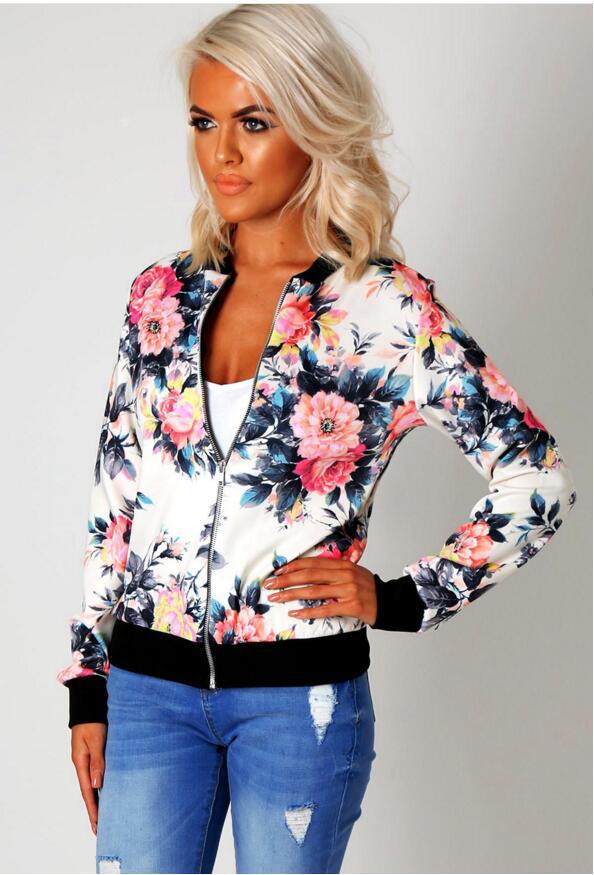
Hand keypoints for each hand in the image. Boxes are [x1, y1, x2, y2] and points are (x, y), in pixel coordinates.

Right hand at [71, 722, 106, 834]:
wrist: (89, 704)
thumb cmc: (93, 720)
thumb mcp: (96, 740)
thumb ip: (98, 761)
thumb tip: (97, 785)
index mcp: (80, 762)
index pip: (87, 791)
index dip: (93, 809)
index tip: (97, 825)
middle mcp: (83, 763)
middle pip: (89, 791)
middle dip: (94, 810)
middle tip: (100, 829)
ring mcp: (88, 759)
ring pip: (93, 784)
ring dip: (98, 799)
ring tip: (105, 816)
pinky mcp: (95, 754)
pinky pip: (98, 774)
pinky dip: (102, 786)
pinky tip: (108, 791)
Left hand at [263, 548, 377, 624]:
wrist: (389, 602)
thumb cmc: (366, 587)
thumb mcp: (352, 572)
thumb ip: (333, 569)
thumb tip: (307, 569)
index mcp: (343, 564)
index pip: (312, 563)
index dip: (293, 566)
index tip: (277, 570)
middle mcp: (345, 575)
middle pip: (309, 575)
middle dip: (286, 579)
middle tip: (269, 584)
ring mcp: (348, 590)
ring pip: (314, 591)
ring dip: (292, 594)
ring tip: (277, 598)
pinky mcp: (352, 606)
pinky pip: (325, 609)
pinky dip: (308, 612)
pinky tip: (295, 614)